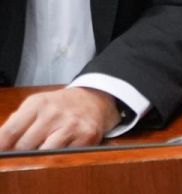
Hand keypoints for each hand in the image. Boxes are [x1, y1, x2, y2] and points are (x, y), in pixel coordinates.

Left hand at [0, 87, 120, 150]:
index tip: (0, 156)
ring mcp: (72, 125)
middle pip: (24, 146)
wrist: (95, 99)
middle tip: (21, 156)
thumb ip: (15, 124)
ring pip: (44, 154)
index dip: (0, 148)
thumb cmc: (59, 106)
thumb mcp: (36, 106)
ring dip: (39, 159)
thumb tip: (0, 146)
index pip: (10, 131)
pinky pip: (65, 157)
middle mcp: (54, 113)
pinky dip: (58, 159)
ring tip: (39, 156)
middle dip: (20, 155)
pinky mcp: (87, 136)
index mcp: (37, 103)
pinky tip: (59, 153)